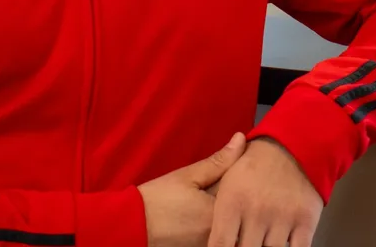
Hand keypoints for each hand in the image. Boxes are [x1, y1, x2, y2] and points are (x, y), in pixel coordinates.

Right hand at [138, 132, 245, 246]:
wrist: (132, 226)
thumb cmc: (158, 199)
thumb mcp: (188, 175)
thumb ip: (219, 160)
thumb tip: (242, 139)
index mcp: (220, 213)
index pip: (244, 190)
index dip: (242, 174)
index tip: (238, 164)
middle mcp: (219, 231)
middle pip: (238, 208)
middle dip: (236, 193)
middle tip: (217, 182)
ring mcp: (210, 242)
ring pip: (228, 220)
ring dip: (226, 206)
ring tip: (207, 195)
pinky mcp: (202, 246)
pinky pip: (216, 230)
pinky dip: (215, 219)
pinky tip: (202, 209)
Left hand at [208, 138, 322, 246]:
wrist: (292, 144)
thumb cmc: (253, 164)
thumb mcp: (225, 177)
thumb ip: (214, 210)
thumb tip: (204, 234)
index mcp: (232, 203)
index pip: (221, 245)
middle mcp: (257, 212)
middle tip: (247, 242)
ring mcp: (283, 217)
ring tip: (262, 242)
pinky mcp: (306, 219)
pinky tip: (284, 245)